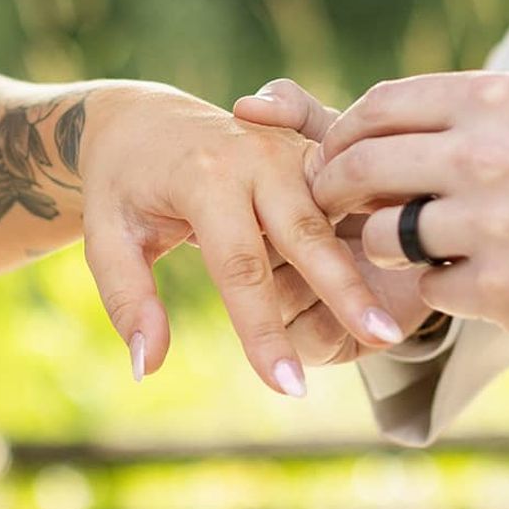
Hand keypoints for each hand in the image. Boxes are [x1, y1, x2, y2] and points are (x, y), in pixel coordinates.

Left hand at [77, 82, 404, 394]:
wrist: (144, 120)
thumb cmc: (123, 187)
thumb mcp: (108, 237)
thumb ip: (128, 300)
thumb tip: (148, 366)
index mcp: (205, 175)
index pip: (240, 268)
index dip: (264, 332)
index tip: (287, 388)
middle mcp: (256, 156)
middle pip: (307, 235)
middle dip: (344, 290)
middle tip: (379, 338)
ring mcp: (289, 149)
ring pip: (336, 214)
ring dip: (366, 265)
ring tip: (395, 319)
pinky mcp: (309, 150)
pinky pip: (345, 194)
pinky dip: (371, 228)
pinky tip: (400, 275)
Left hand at [309, 72, 508, 341]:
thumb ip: (462, 119)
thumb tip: (374, 136)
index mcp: (492, 100)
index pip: (378, 107)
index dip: (342, 136)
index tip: (334, 158)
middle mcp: (481, 153)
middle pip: (359, 168)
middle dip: (331, 192)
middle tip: (331, 210)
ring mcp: (486, 222)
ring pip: (380, 236)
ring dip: (384, 246)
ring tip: (417, 249)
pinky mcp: (496, 287)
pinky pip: (427, 288)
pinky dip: (441, 288)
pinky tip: (476, 280)